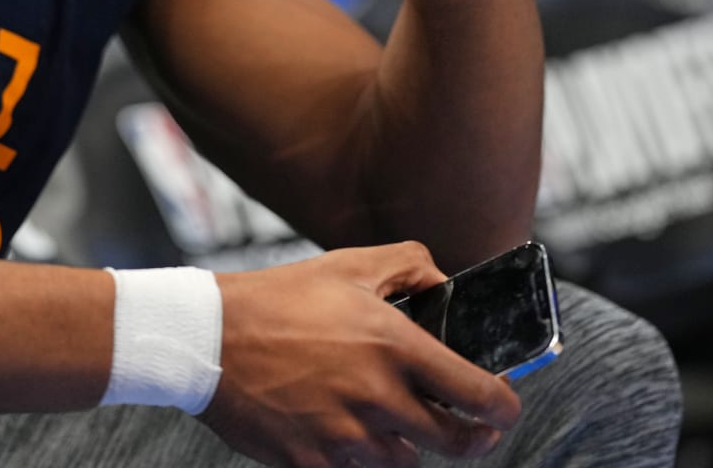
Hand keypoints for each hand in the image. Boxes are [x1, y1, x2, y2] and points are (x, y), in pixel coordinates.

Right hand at [203, 243, 521, 467]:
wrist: (208, 337)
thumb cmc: (280, 298)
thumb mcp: (351, 264)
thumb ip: (412, 267)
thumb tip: (448, 286)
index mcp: (395, 347)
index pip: (479, 395)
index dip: (503, 407)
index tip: (503, 407)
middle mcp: (377, 397)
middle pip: (453, 442)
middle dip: (470, 437)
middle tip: (472, 429)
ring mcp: (344, 437)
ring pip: (403, 462)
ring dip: (406, 444)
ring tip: (390, 418)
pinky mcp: (311, 462)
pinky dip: (357, 458)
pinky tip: (343, 429)